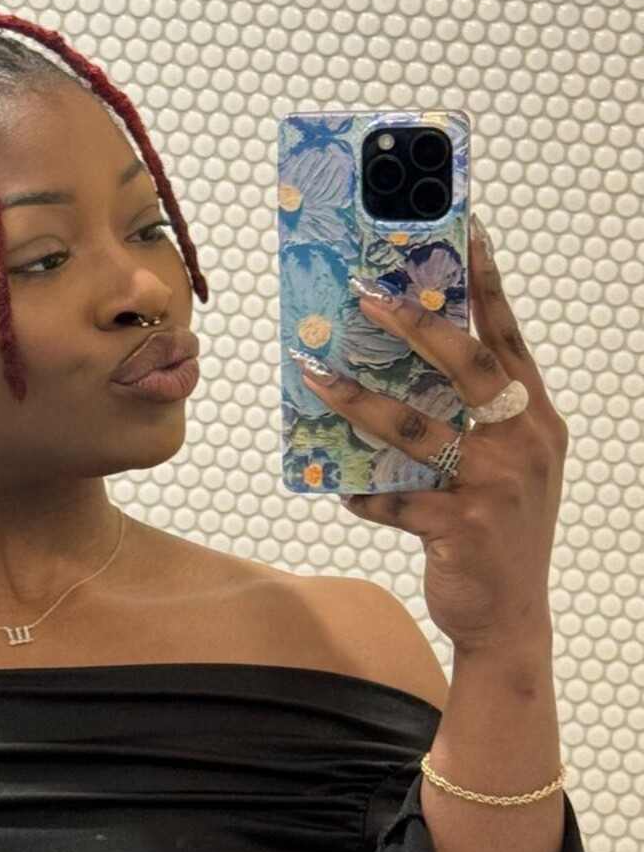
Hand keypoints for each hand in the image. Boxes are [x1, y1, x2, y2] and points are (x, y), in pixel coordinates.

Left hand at [296, 218, 568, 651]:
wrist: (510, 618)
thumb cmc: (502, 534)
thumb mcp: (510, 469)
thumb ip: (478, 423)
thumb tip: (404, 375)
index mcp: (536, 420)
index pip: (509, 339)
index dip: (487, 285)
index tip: (465, 233)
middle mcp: (523, 443)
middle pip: (467, 364)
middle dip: (415, 322)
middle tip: (366, 292)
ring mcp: (494, 484)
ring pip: (417, 426)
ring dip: (358, 399)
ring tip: (315, 373)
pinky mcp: (459, 525)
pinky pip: (394, 498)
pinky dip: (363, 491)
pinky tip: (339, 487)